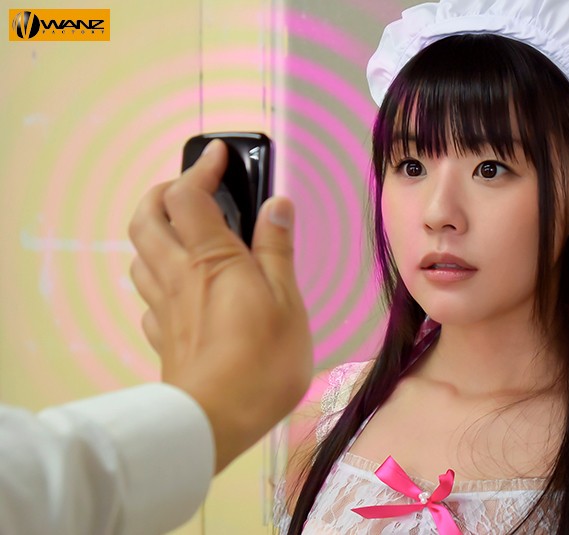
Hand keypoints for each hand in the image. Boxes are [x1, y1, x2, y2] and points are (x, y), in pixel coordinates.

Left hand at [128, 140, 312, 472]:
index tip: (219, 154)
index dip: (200, 167)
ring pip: (140, 255)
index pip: (189, 195)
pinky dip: (157, 279)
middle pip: (147, 218)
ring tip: (184, 234)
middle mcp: (178, 274)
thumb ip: (277, 249)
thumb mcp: (287, 300)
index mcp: (211, 258)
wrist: (216, 420)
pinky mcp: (162, 337)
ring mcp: (164, 307)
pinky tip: (178, 288)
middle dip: (162, 193)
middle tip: (190, 190)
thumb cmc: (262, 359)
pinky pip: (147, 298)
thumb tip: (277, 204)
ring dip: (155, 233)